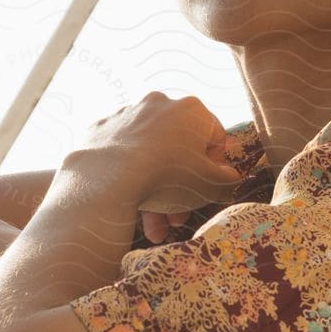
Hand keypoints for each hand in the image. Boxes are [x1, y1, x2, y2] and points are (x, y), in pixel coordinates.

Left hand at [73, 94, 243, 233]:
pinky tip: (127, 203)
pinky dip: (127, 177)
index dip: (215, 170)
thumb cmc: (169, 177)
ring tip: (153, 227)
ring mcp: (127, 114)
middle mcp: (160, 104)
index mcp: (191, 109)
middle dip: (180, 190)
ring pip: (150, 156)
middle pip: (179, 152)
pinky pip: (122, 155)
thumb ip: (228, 179)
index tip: (207, 192)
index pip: (215, 139)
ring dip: (154, 191)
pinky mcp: (102, 128)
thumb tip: (229, 176)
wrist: (109, 178)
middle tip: (177, 219)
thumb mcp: (212, 185)